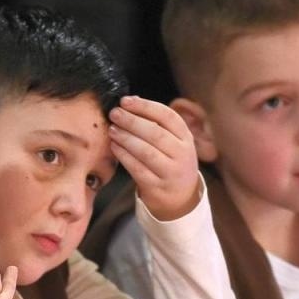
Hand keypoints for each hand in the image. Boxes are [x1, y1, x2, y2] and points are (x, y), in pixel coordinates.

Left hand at [109, 95, 201, 221]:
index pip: (168, 116)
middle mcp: (182, 154)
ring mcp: (171, 172)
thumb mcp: (173, 142)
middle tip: (115, 114)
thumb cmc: (170, 162)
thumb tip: (131, 102)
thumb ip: (157, 124)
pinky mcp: (157, 187)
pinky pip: (138, 169)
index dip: (145, 106)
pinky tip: (114, 146)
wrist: (179, 198)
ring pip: (146, 151)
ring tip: (112, 129)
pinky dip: (124, 156)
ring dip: (126, 138)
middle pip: (156, 133)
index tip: (126, 101)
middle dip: (132, 121)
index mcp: (186, 138)